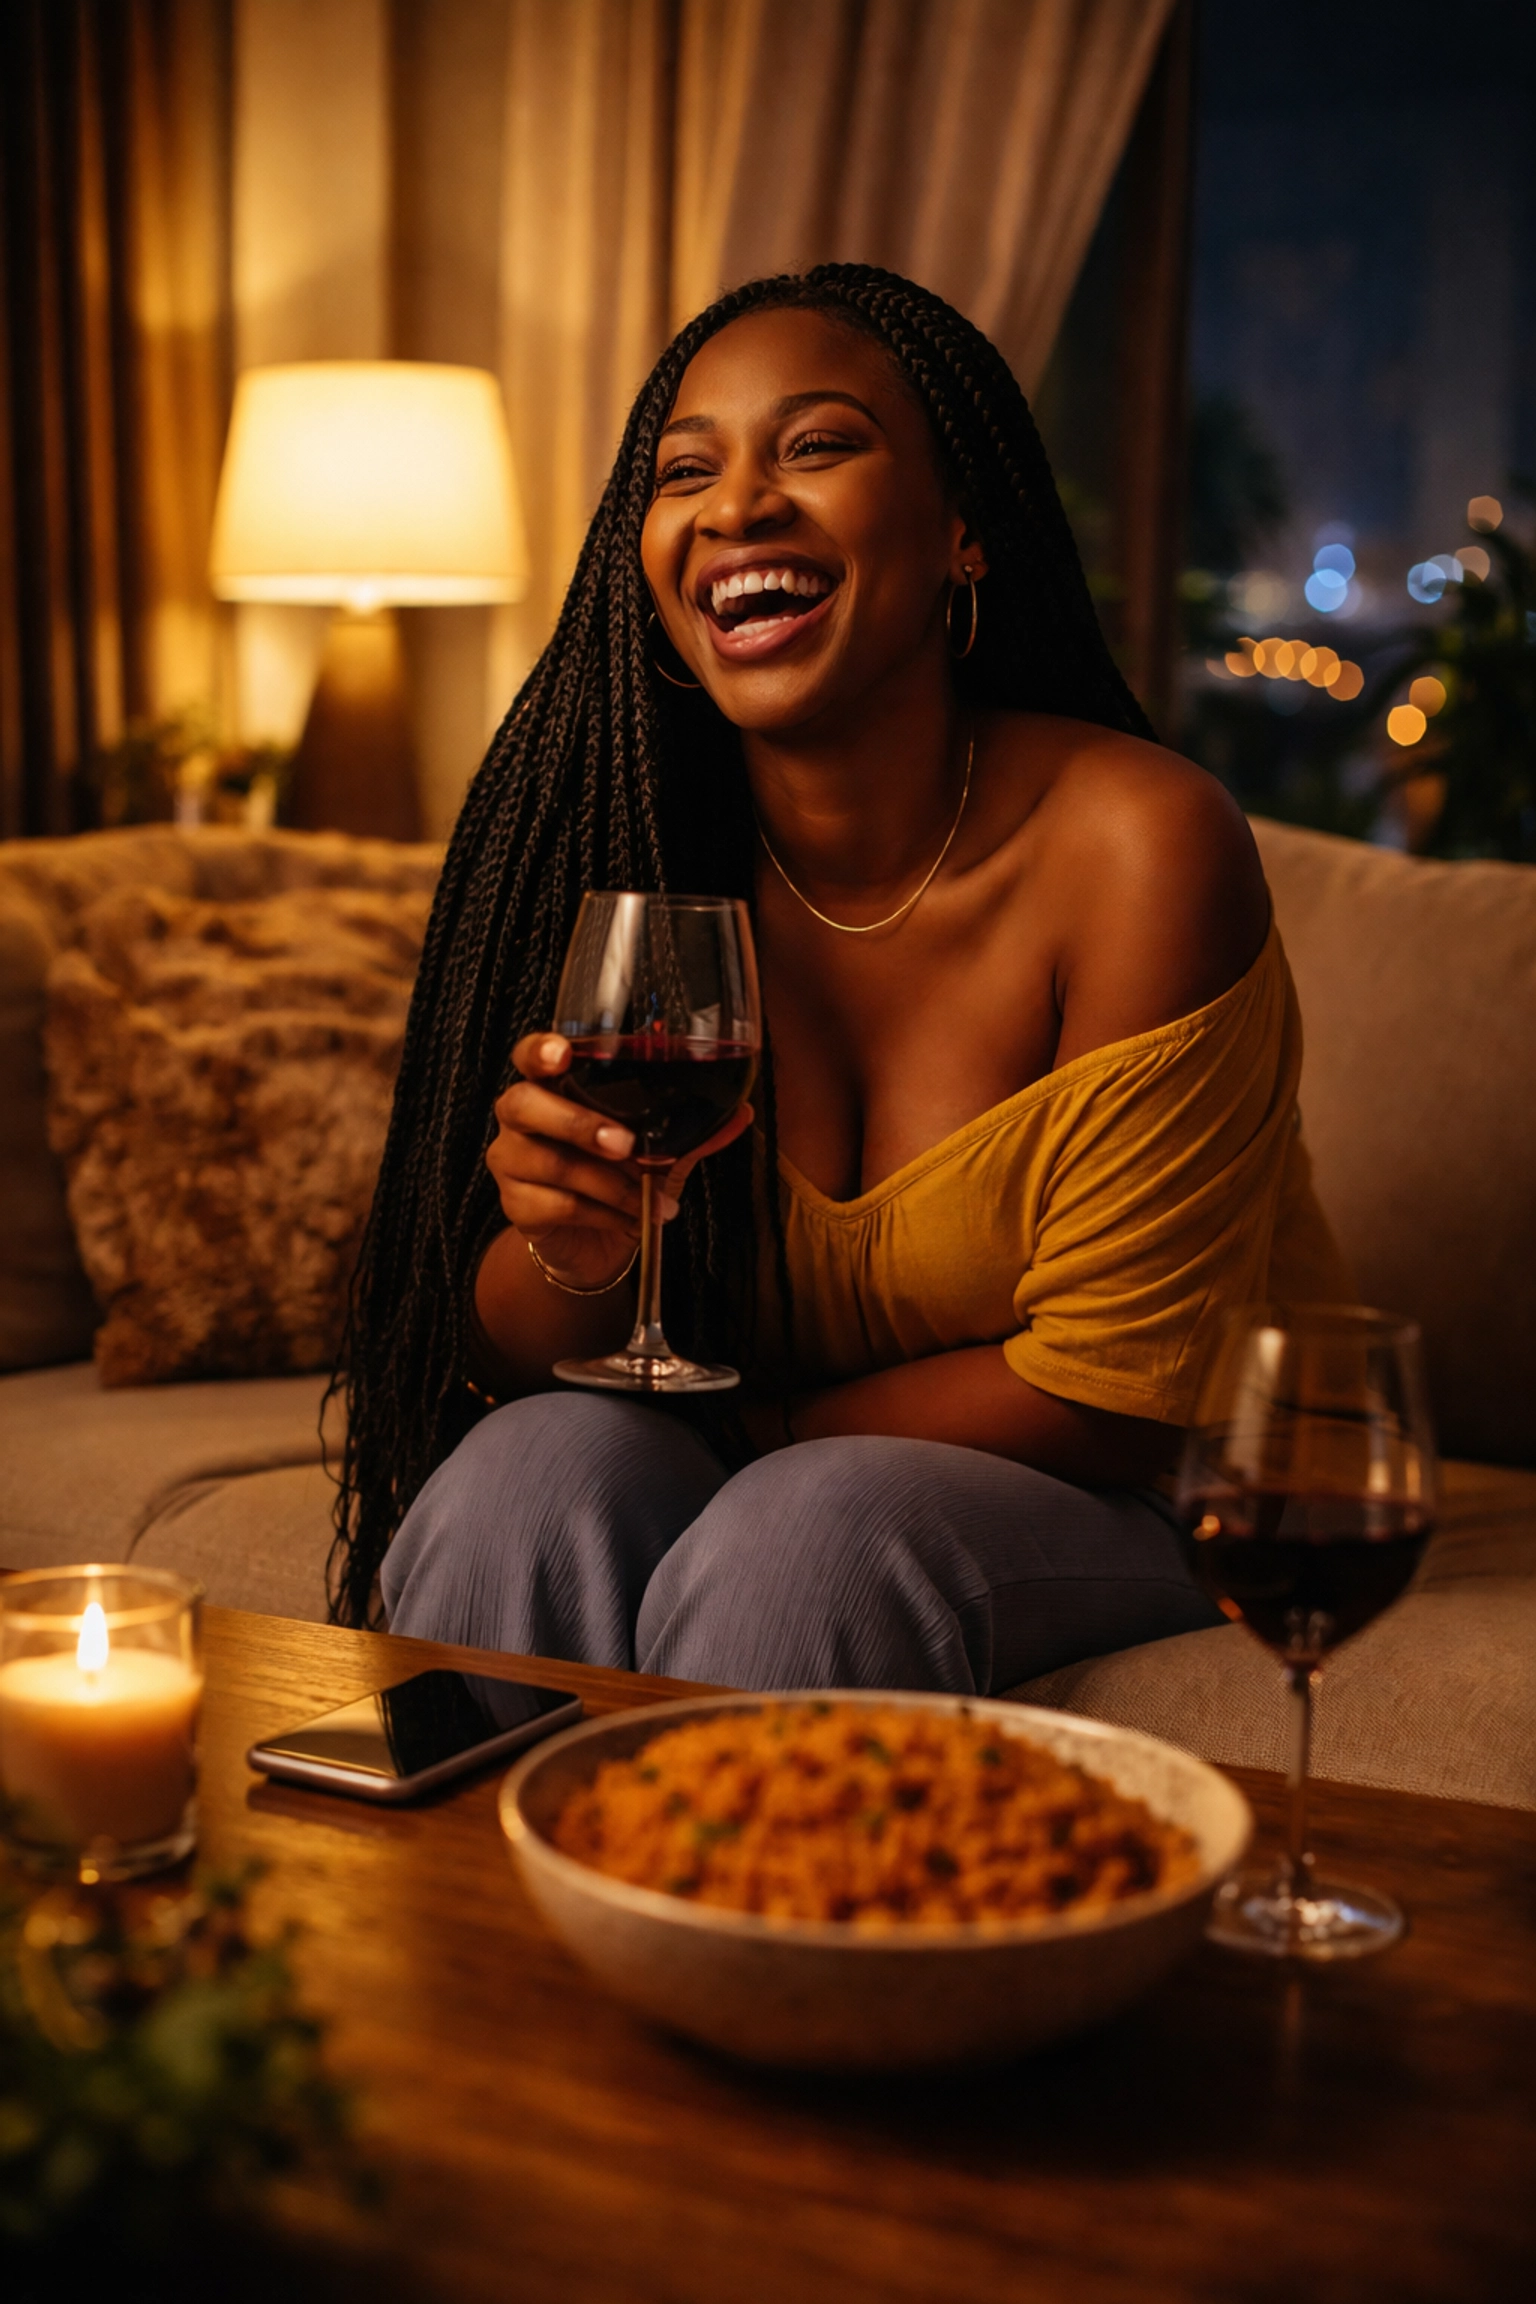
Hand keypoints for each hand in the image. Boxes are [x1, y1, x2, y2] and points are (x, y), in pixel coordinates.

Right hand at [489, 1033, 753, 1290]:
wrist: (595, 1244)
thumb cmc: (619, 1177)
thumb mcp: (659, 1150)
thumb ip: (691, 1129)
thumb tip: (741, 1112)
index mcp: (553, 1087)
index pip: (530, 1055)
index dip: (540, 1050)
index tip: (563, 1054)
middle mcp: (522, 1117)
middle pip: (523, 1103)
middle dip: (577, 1122)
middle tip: (625, 1144)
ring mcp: (512, 1161)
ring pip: (551, 1162)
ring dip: (610, 1182)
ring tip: (649, 1198)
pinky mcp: (517, 1206)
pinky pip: (559, 1204)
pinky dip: (605, 1214)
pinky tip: (632, 1220)